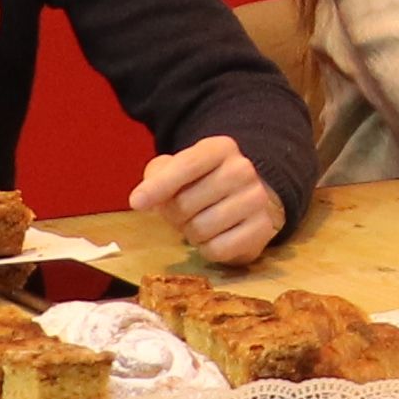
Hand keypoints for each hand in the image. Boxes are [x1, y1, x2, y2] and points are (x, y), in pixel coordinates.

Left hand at [133, 133, 287, 261]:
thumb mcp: (179, 169)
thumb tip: (142, 199)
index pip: (185, 166)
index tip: (136, 202)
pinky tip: (215, 236)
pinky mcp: (262, 229)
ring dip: (191, 233)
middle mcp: (243, 169)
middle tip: (182, 213)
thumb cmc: (204, 183)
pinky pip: (217, 249)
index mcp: (220, 148)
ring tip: (200, 222)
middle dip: (174, 215)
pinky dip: (207, 249)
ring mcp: (256, 199)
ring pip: (200, 229)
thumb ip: (157, 175)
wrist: (248, 198)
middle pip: (185, 204)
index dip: (158, 186)